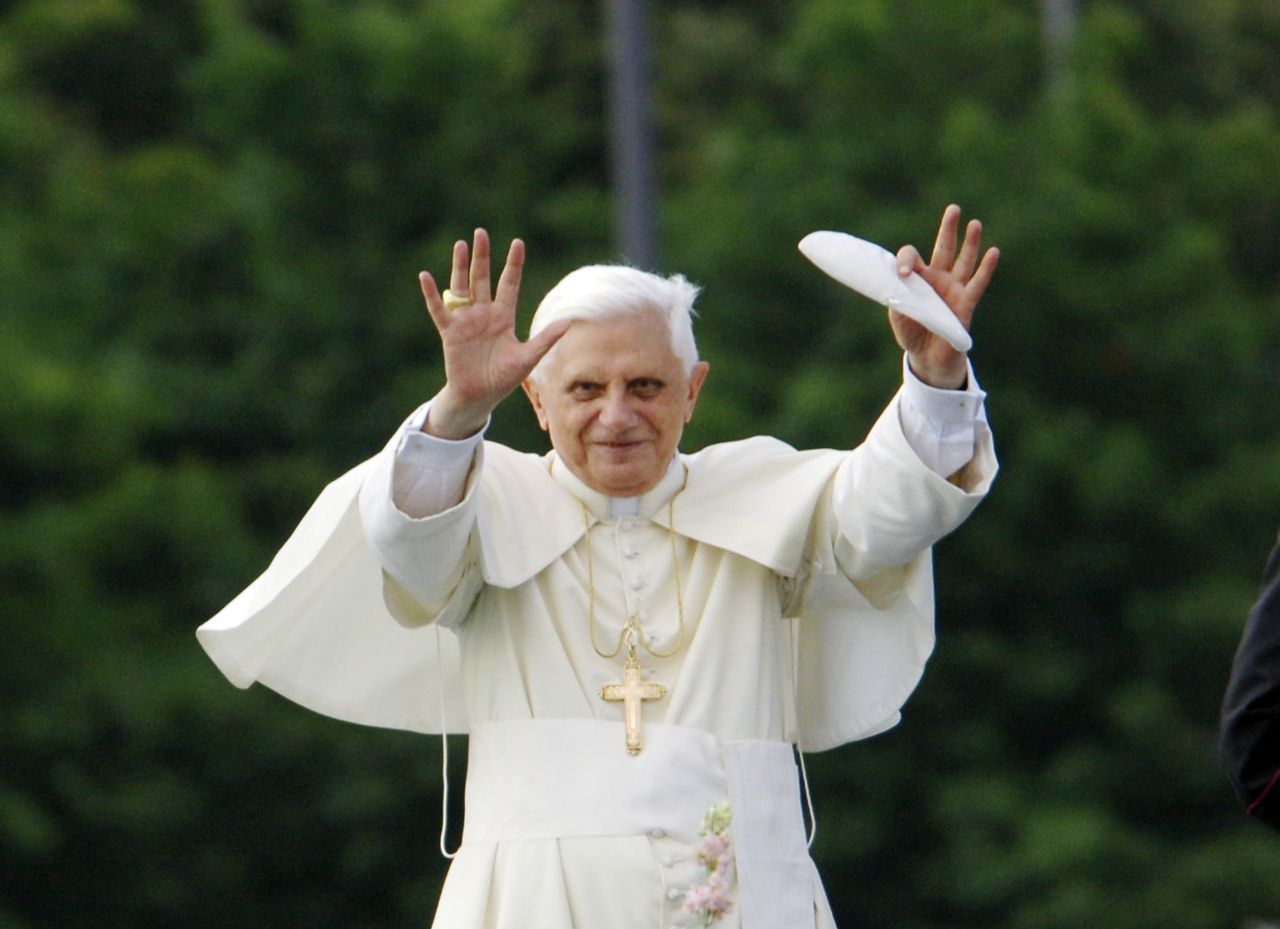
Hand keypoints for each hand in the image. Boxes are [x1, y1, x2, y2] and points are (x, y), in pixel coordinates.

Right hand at [420, 229, 568, 438]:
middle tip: (481, 233)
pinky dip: (432, 294)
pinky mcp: (450, 332)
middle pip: (483, 278)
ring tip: (460, 244)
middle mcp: (484, 313)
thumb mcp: (528, 358)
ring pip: (462, 287)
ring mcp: (466, 321)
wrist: (479, 397)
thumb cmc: (503, 378)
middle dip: (482, 257)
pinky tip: (426, 277)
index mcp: (503, 317)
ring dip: (460, 267)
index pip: (509, 284)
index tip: (517, 242)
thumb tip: (569, 322)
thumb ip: (545, 339)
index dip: (513, 264)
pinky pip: (439, 310)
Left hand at [892, 204, 998, 388]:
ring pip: (964, 261)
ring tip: (975, 223)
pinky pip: (978, 283)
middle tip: (954, 209)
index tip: (903, 273)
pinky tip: (994, 252)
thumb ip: (896, 294)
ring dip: (970, 243)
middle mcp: (938, 279)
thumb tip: (898, 278)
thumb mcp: (897, 313)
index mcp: (918, 278)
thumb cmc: (912, 333)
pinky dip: (986, 268)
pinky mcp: (966, 304)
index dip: (906, 260)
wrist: (927, 358)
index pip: (911, 256)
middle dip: (948, 229)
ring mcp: (954, 289)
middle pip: (944, 248)